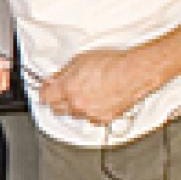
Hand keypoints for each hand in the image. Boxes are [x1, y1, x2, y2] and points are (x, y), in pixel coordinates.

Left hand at [38, 49, 161, 124]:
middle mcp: (77, 105)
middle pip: (57, 109)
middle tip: (65, 90)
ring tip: (87, 92)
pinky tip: (97, 100)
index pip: (44, 98)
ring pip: (73, 114)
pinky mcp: (102, 119)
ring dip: (75, 106)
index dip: (44, 91)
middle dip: (58, 100)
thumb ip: (62, 73)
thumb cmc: (113, 64)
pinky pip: (90, 118)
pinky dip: (90, 112)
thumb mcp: (80, 60)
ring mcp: (89, 114)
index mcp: (68, 89)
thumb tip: (52, 80)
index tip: (46, 89)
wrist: (135, 72)